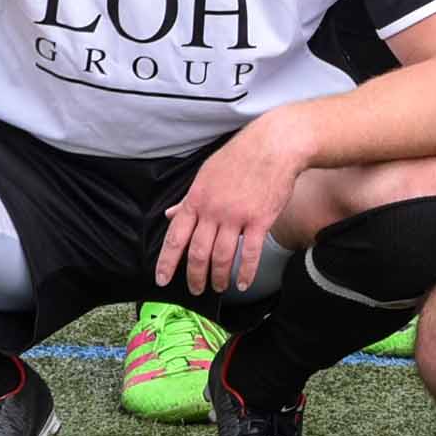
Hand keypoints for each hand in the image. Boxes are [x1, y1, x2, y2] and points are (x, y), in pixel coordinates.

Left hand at [155, 112, 311, 295]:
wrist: (274, 146)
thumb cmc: (239, 157)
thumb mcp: (206, 175)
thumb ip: (188, 199)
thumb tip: (170, 213)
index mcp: (196, 200)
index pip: (175, 237)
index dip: (167, 262)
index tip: (161, 279)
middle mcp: (213, 211)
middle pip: (198, 253)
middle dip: (194, 276)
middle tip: (195, 289)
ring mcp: (237, 216)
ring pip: (222, 256)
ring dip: (219, 277)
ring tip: (219, 287)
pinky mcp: (260, 219)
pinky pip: (251, 252)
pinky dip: (246, 272)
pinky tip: (243, 283)